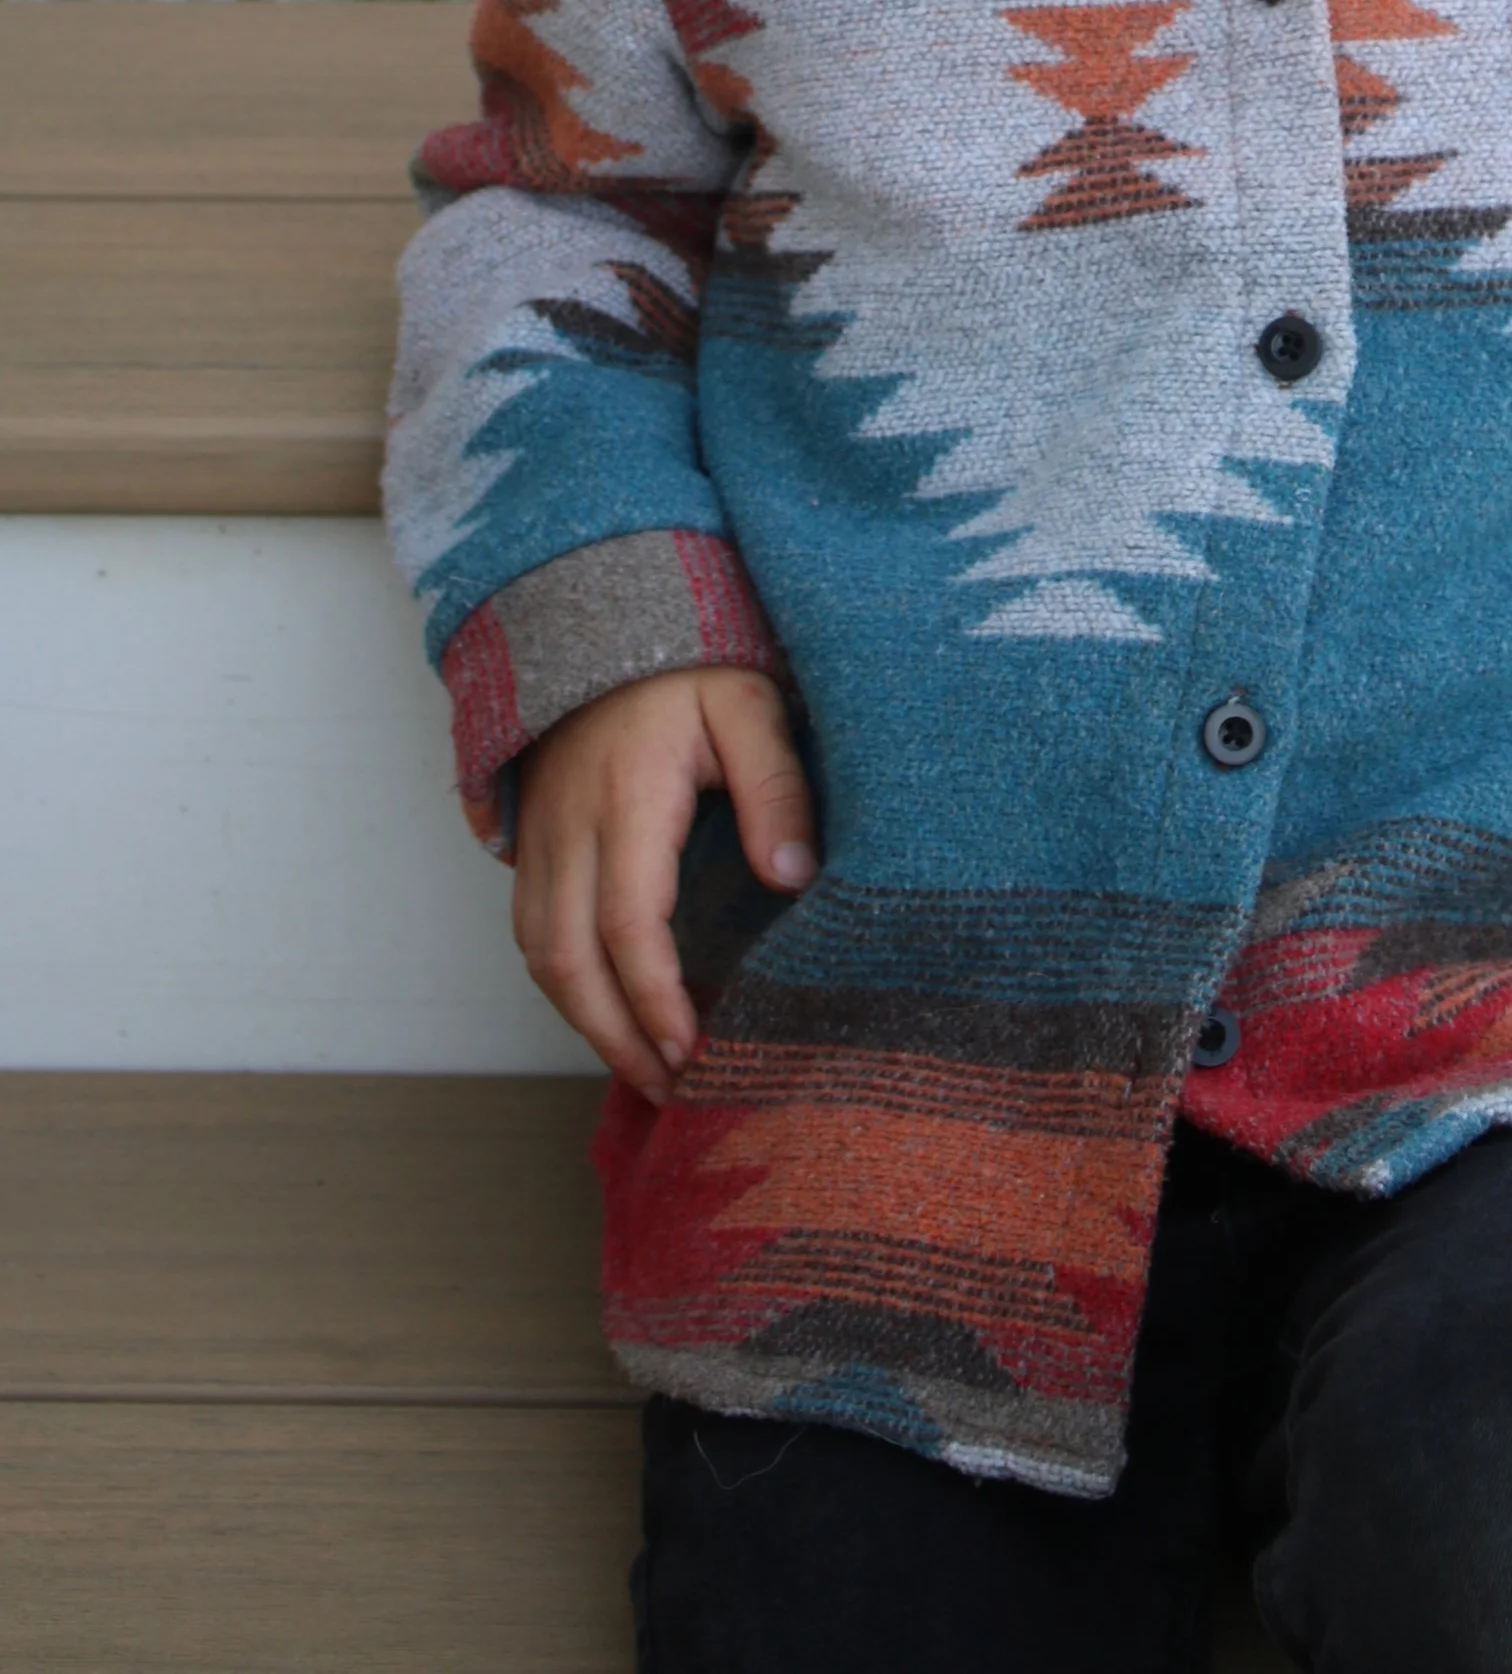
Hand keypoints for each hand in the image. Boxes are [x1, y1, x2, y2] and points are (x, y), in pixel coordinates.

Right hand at [511, 667, 816, 1103]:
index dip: (653, 997)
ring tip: (645, 1070)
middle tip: (672, 1090)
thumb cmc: (687, 662)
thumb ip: (775, 786)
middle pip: (566, 961)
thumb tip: (794, 876)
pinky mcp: (529, 837)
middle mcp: (568, 825)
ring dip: (583, 1022)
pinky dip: (561, 985)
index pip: (626, 922)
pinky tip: (605, 1013)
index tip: (691, 1051)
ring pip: (538, 954)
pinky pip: (529, 930)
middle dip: (614, 1038)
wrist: (601, 610)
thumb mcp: (749, 704)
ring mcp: (539, 834)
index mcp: (627, 798)